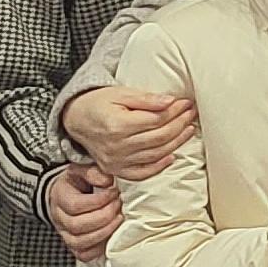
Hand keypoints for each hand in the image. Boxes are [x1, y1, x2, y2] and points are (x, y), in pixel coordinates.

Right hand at [41, 161, 122, 261]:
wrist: (65, 195)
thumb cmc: (77, 182)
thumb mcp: (82, 170)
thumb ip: (93, 172)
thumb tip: (108, 181)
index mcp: (60, 197)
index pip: (75, 205)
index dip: (97, 201)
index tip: (114, 192)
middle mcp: (59, 218)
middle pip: (77, 225)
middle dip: (103, 216)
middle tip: (119, 205)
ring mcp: (65, 234)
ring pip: (80, 242)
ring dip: (104, 232)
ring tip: (119, 218)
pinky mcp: (74, 246)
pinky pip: (84, 254)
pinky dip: (98, 248)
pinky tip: (111, 235)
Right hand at [60, 85, 196, 180]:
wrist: (76, 120)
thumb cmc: (99, 103)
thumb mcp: (120, 93)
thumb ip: (145, 99)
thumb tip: (171, 101)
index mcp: (117, 125)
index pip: (156, 120)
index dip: (175, 111)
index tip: (186, 103)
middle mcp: (117, 146)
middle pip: (159, 138)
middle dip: (180, 124)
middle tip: (191, 113)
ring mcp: (116, 161)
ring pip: (155, 155)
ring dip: (176, 143)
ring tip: (189, 129)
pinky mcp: (115, 170)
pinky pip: (142, 173)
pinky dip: (159, 166)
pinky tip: (172, 155)